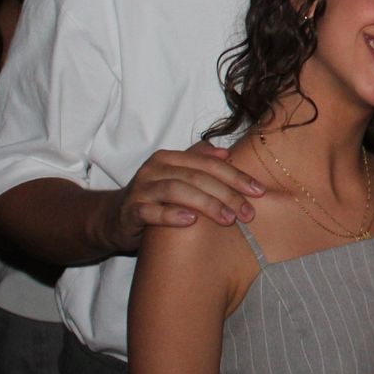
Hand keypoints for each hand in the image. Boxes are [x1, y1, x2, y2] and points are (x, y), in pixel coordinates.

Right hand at [103, 141, 262, 252]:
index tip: (260, 191)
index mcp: (169, 158)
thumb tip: (226, 152)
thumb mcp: (177, 178)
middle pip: (197, 176)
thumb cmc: (155, 198)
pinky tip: (191, 221)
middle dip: (227, 193)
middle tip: (248, 213)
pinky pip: (151, 211)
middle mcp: (154, 169)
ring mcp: (141, 189)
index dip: (236, 176)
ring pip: (177, 191)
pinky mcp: (130, 211)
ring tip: (228, 219)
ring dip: (206, 204)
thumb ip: (199, 162)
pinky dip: (171, 215)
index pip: (209, 163)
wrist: (114, 219)